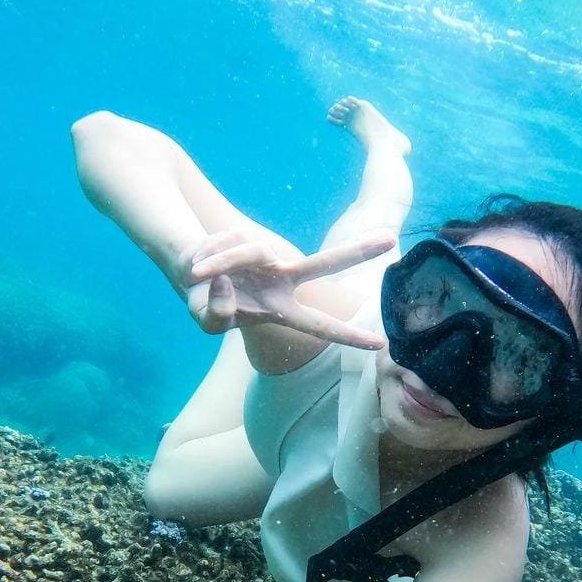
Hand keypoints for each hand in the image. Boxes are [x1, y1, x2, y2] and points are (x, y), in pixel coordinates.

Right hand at [183, 228, 395, 348]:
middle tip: (391, 240)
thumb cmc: (208, 305)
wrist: (190, 272)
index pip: (320, 326)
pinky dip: (208, 255)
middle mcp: (283, 279)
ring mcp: (268, 257)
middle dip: (356, 251)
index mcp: (281, 309)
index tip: (381, 345)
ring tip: (197, 272)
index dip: (348, 335)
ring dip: (218, 261)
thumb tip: (226, 283)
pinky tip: (200, 262)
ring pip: (248, 253)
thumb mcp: (208, 323)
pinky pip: (228, 244)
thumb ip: (217, 314)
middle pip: (324, 264)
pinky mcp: (248, 237)